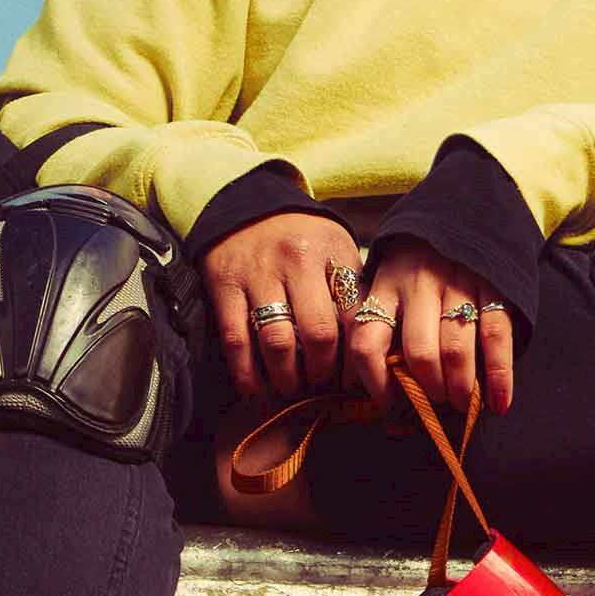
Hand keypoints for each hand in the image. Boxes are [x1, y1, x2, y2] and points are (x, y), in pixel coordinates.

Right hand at [200, 214, 363, 399]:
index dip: (356, 357)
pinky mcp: (225, 286)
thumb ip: (352, 290)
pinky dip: (247, 374)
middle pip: (318, 334)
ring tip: (292, 389)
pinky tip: (256, 389)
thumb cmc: (303, 238)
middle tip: (322, 385)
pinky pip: (236, 341)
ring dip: (286, 378)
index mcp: (332, 253)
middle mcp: (297, 262)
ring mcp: (258, 274)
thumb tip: (369, 347)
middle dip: (323, 372)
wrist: (248, 206)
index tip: (354, 378)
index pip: (354, 316)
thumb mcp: (336, 249)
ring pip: (277, 343)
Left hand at [347, 240, 517, 417]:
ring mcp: (460, 284)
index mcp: (386, 284)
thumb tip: (379, 387)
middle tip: (435, 401)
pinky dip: (499, 377)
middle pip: (420, 352)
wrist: (471, 211)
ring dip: (460, 388)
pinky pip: (496, 338)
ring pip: (457, 350)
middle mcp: (420, 284)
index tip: (387, 402)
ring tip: (462, 402)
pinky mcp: (495, 287)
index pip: (368, 339)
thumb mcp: (392, 278)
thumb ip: (385, 320)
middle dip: (429, 389)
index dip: (374, 379)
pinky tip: (498, 402)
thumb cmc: (423, 261)